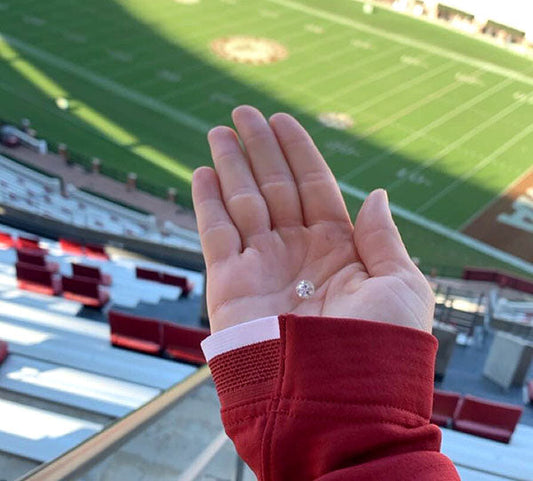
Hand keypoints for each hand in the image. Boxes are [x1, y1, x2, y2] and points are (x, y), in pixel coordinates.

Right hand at [192, 106, 433, 332]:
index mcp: (339, 249)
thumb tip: (376, 194)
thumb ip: (382, 237)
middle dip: (259, 149)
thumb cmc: (378, 347)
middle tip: (243, 112)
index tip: (282, 120)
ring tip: (219, 130)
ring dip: (230, 165)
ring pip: (242, 202)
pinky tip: (202, 172)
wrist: (336, 403)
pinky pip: (215, 234)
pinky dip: (207, 203)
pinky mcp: (230, 284)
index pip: (314, 187)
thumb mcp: (399, 284)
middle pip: (275, 187)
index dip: (298, 152)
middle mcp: (298, 253)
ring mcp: (262, 266)